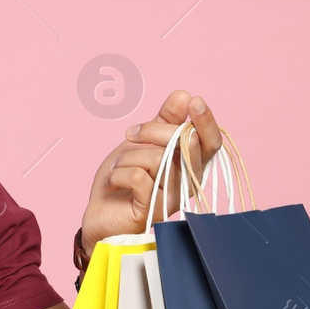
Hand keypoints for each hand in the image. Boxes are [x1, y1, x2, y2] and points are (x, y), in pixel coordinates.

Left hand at [80, 90, 224, 253]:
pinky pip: (140, 178)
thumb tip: (183, 96)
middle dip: (153, 131)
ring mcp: (172, 199)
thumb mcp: (142, 142)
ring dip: (129, 155)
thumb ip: (164, 121)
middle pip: (185, 144)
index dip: (206, 122)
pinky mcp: (153, 212)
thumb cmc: (124, 178)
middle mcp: (188, 183)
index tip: (194, 100)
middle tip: (131, 133)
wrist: (99, 212)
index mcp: (190, 165)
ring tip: (118, 166)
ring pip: (158, 158)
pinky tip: (114, 180)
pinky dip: (120, 173)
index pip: (210, 142)